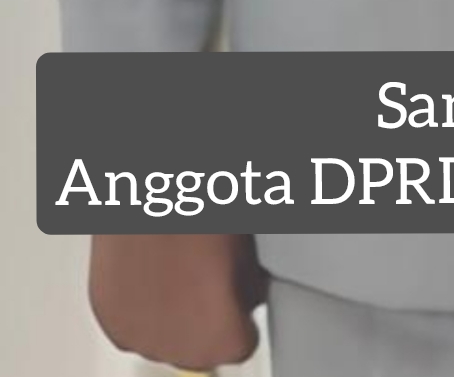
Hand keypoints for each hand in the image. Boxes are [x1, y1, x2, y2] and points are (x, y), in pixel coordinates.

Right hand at [88, 232, 266, 369]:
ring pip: (164, 339)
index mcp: (221, 339)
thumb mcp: (246, 252)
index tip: (235, 294)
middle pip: (200, 348)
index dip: (239, 314)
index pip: (241, 344)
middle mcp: (179, 351)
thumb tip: (245, 294)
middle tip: (204, 276)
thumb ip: (248, 289)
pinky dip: (139, 305)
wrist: (151, 196)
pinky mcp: (110, 321)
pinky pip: (132, 324)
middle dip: (205, 318)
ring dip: (170, 315)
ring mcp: (140, 339)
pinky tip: (149, 272)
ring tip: (174, 268)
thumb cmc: (199, 215)